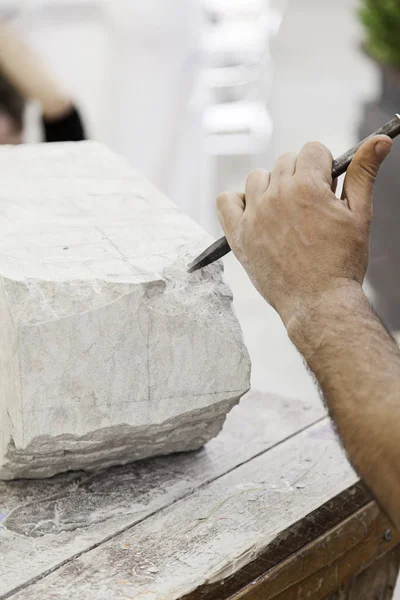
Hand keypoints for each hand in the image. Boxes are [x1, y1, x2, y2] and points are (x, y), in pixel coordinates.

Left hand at [217, 135, 391, 327]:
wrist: (318, 303)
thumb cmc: (342, 262)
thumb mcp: (360, 215)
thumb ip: (363, 174)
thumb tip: (379, 140)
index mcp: (307, 187)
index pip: (311, 150)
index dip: (322, 166)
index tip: (326, 185)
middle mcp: (276, 196)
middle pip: (285, 162)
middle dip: (300, 176)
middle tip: (310, 206)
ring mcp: (254, 215)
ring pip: (257, 178)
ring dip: (271, 186)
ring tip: (286, 212)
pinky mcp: (238, 235)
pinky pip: (225, 201)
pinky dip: (236, 202)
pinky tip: (254, 213)